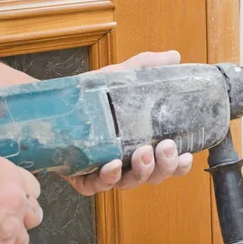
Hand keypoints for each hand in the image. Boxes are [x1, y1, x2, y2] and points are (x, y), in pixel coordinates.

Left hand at [63, 51, 192, 195]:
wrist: (56, 103)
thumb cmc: (93, 97)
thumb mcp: (121, 78)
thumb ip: (147, 67)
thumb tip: (174, 56)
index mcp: (143, 145)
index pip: (169, 163)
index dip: (180, 164)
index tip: (186, 154)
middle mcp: (128, 163)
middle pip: (154, 176)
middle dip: (164, 166)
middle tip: (165, 147)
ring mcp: (106, 172)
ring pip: (130, 183)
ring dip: (140, 172)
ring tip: (142, 153)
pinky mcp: (83, 178)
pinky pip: (98, 186)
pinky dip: (108, 178)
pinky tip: (113, 165)